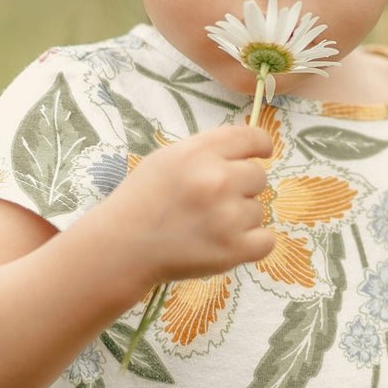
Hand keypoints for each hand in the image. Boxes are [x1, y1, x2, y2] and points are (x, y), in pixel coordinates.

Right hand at [97, 124, 275, 283]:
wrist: (121, 247)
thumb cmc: (142, 200)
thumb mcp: (168, 158)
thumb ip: (207, 151)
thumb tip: (246, 151)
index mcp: (199, 153)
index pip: (252, 137)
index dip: (260, 146)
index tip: (261, 154)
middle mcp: (217, 180)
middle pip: (259, 176)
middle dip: (243, 187)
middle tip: (214, 201)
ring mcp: (227, 216)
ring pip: (259, 210)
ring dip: (240, 219)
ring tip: (207, 226)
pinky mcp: (233, 249)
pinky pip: (266, 241)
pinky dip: (251, 244)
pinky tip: (227, 242)